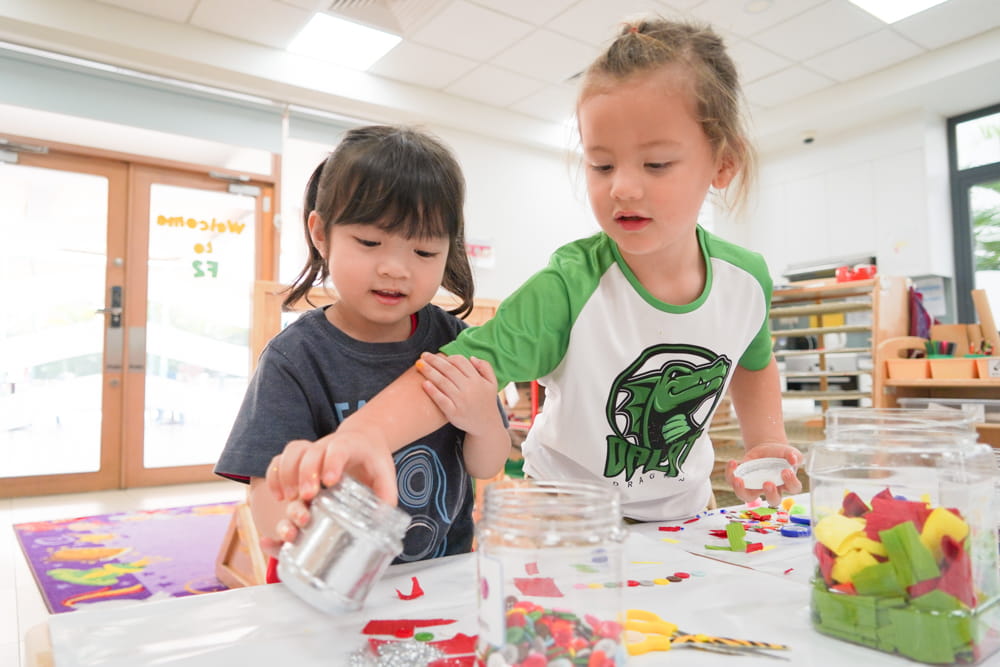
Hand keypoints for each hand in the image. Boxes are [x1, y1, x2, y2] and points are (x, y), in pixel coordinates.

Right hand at [263, 430, 398, 548]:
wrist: (362, 438)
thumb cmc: (373, 459)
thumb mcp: (386, 473)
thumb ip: (385, 494)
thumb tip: (381, 520)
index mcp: (350, 446)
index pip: (339, 449)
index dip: (332, 462)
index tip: (330, 481)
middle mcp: (327, 445)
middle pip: (311, 452)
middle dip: (306, 474)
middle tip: (306, 496)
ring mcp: (311, 451)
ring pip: (292, 454)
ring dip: (286, 475)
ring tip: (289, 499)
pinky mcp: (299, 459)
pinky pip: (279, 461)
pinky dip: (274, 477)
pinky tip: (278, 496)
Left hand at [416, 352, 500, 436]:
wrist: (487, 426)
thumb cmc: (486, 402)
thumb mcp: (492, 383)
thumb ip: (485, 367)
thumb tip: (471, 358)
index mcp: (477, 380)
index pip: (461, 362)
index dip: (448, 357)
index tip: (438, 356)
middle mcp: (470, 389)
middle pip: (449, 370)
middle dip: (434, 361)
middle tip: (423, 355)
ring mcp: (461, 401)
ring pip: (443, 382)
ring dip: (429, 372)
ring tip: (419, 365)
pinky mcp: (454, 413)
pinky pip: (441, 400)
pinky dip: (433, 391)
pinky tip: (424, 384)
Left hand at [725, 442, 803, 505]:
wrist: (766, 450)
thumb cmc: (780, 454)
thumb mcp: (789, 452)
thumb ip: (793, 455)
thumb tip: (793, 459)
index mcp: (787, 483)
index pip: (793, 489)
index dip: (791, 482)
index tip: (785, 471)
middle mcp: (772, 490)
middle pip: (773, 501)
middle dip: (770, 494)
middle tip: (767, 483)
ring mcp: (756, 488)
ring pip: (748, 497)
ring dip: (742, 491)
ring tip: (738, 479)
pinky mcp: (743, 482)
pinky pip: (733, 482)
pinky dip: (730, 474)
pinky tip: (733, 463)